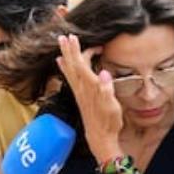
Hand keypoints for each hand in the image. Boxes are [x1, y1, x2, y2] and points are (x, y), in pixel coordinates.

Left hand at [56, 34, 122, 161]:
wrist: (100, 138)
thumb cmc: (109, 122)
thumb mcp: (112, 107)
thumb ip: (107, 90)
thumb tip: (104, 73)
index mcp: (90, 88)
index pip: (81, 65)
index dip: (77, 50)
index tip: (74, 38)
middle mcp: (81, 88)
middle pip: (73, 65)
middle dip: (69, 49)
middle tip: (65, 35)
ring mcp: (79, 92)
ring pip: (69, 70)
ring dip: (65, 56)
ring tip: (61, 44)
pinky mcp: (79, 96)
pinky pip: (69, 77)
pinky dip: (64, 68)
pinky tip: (61, 62)